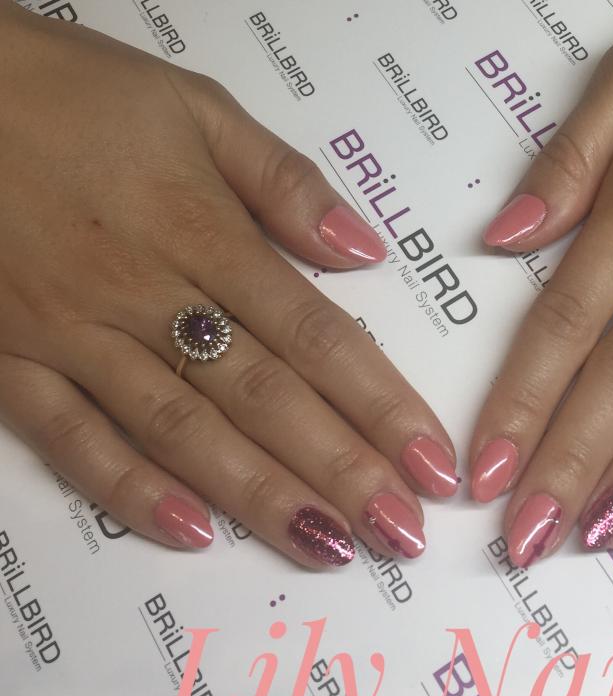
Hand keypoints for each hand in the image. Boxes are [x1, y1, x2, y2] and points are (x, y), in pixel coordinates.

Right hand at [0, 4, 456, 566]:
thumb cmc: (66, 92)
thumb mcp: (193, 107)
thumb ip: (283, 181)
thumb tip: (363, 249)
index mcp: (204, 233)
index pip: (317, 336)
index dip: (382, 405)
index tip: (431, 462)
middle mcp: (147, 295)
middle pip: (265, 398)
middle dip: (342, 472)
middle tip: (402, 531)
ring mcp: (76, 336)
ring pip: (183, 432)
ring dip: (261, 497)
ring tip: (329, 548)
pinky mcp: (12, 362)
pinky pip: (72, 438)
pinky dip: (129, 489)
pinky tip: (190, 532)